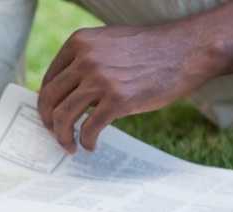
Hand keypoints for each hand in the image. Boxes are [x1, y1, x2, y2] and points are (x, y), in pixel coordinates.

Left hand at [38, 24, 221, 152]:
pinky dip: (86, 142)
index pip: (49, 80)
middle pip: (49, 99)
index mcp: (79, 43)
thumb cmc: (148, 51)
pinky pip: (89, 128)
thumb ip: (83, 63)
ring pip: (63, 116)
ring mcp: (100, 78)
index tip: (48, 118)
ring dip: (62, 137)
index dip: (45, 103)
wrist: (187, 49)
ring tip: (69, 147)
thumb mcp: (107, 45)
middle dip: (48, 123)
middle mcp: (85, 58)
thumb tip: (57, 94)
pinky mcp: (118, 99)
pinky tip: (91, 146)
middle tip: (54, 135)